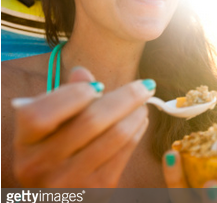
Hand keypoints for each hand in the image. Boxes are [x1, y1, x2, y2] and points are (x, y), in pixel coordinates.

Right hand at [12, 67, 152, 186]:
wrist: (63, 198)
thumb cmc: (58, 152)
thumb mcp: (50, 129)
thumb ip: (64, 99)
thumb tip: (82, 72)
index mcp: (26, 143)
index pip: (41, 114)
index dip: (73, 94)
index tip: (100, 84)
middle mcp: (41, 164)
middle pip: (91, 120)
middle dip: (124, 97)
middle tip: (145, 85)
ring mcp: (70, 180)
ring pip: (115, 134)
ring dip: (135, 113)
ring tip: (143, 103)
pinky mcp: (97, 188)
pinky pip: (125, 151)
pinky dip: (137, 131)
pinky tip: (140, 121)